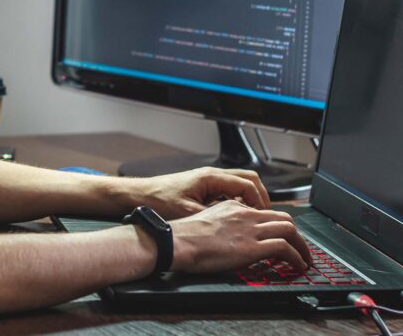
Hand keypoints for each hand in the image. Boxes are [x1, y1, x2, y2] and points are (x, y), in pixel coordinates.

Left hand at [134, 166, 270, 218]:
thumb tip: (234, 227)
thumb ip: (213, 217)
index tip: (263, 217)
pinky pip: (227, 191)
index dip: (259, 201)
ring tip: (252, 218)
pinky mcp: (202, 188)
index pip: (248, 184)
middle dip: (260, 197)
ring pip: (239, 184)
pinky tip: (233, 217)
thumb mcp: (188, 213)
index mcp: (211, 177)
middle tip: (263, 216)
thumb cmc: (158, 200)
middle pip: (248, 179)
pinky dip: (237, 201)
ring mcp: (207, 180)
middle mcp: (211, 175)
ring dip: (248, 199)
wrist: (138, 196)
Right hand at [170, 200, 311, 273]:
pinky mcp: (252, 247)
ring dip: (302, 246)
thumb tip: (229, 237)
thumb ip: (223, 224)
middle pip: (283, 218)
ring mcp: (250, 230)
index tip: (282, 236)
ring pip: (289, 230)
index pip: (265, 212)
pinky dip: (297, 257)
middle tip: (300, 247)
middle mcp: (246, 215)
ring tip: (305, 259)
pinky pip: (284, 248)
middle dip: (296, 234)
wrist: (178, 241)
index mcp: (233, 207)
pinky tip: (298, 266)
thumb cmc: (184, 236)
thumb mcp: (206, 220)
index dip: (278, 225)